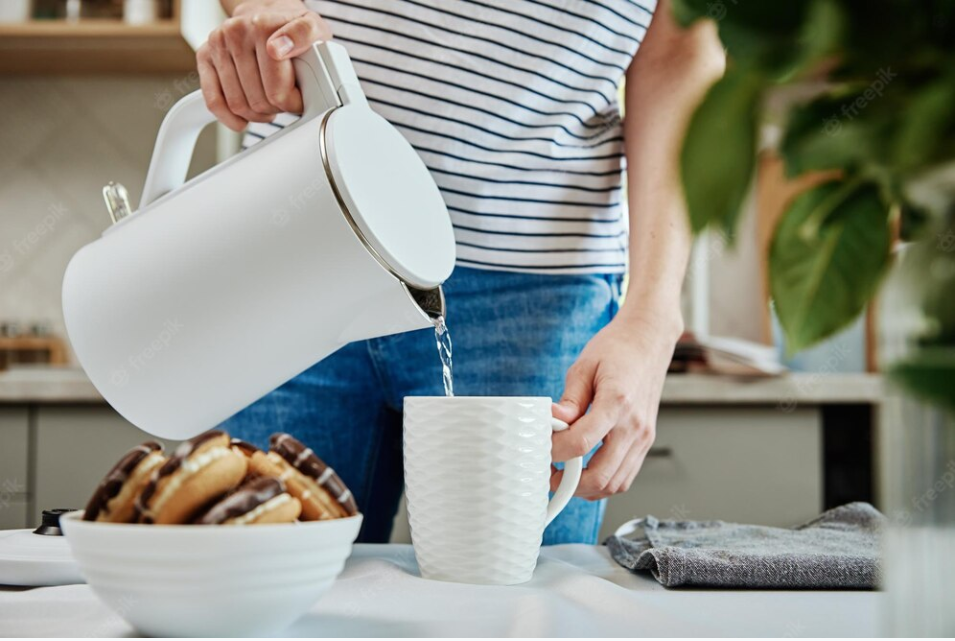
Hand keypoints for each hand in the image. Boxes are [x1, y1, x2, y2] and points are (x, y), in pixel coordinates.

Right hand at [197, 0, 331, 130]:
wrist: (266, 14)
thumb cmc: (290, 27)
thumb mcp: (311, 26)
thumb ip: (303, 34)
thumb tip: (279, 48)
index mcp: (261, 27)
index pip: (276, 90)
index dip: (291, 103)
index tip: (297, 100)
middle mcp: (235, 33)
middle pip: (257, 101)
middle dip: (274, 109)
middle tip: (283, 102)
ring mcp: (217, 44)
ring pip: (237, 105)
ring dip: (256, 115)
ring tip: (268, 105)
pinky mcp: (204, 56)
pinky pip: (212, 100)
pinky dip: (227, 117)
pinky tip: (242, 121)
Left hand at [551, 310, 680, 499]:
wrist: (649, 340)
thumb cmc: (617, 348)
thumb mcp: (584, 366)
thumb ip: (569, 399)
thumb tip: (552, 422)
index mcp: (617, 402)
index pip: (582, 442)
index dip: (556, 452)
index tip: (541, 449)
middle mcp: (634, 425)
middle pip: (601, 475)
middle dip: (569, 483)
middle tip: (548, 474)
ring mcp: (643, 436)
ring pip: (615, 484)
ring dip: (587, 488)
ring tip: (565, 476)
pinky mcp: (645, 440)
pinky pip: (626, 476)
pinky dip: (604, 483)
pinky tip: (585, 472)